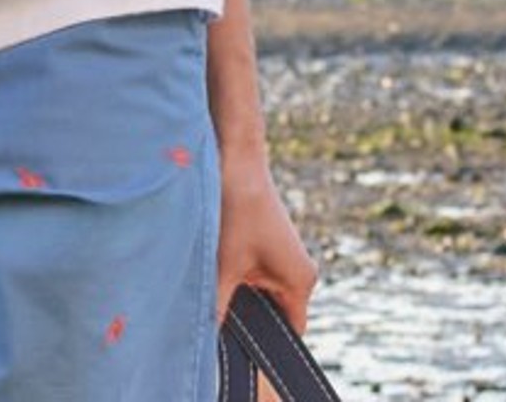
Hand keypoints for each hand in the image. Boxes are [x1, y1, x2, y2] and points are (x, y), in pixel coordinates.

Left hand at [215, 144, 316, 334]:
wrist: (234, 156)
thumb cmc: (237, 206)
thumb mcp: (223, 263)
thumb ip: (218, 305)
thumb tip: (205, 336)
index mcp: (300, 282)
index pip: (289, 332)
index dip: (263, 343)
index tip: (238, 348)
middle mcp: (298, 272)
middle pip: (272, 314)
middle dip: (247, 317)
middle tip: (219, 318)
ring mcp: (283, 257)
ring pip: (259, 292)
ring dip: (238, 293)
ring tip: (216, 289)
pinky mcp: (267, 245)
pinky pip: (254, 274)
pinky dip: (236, 277)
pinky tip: (216, 272)